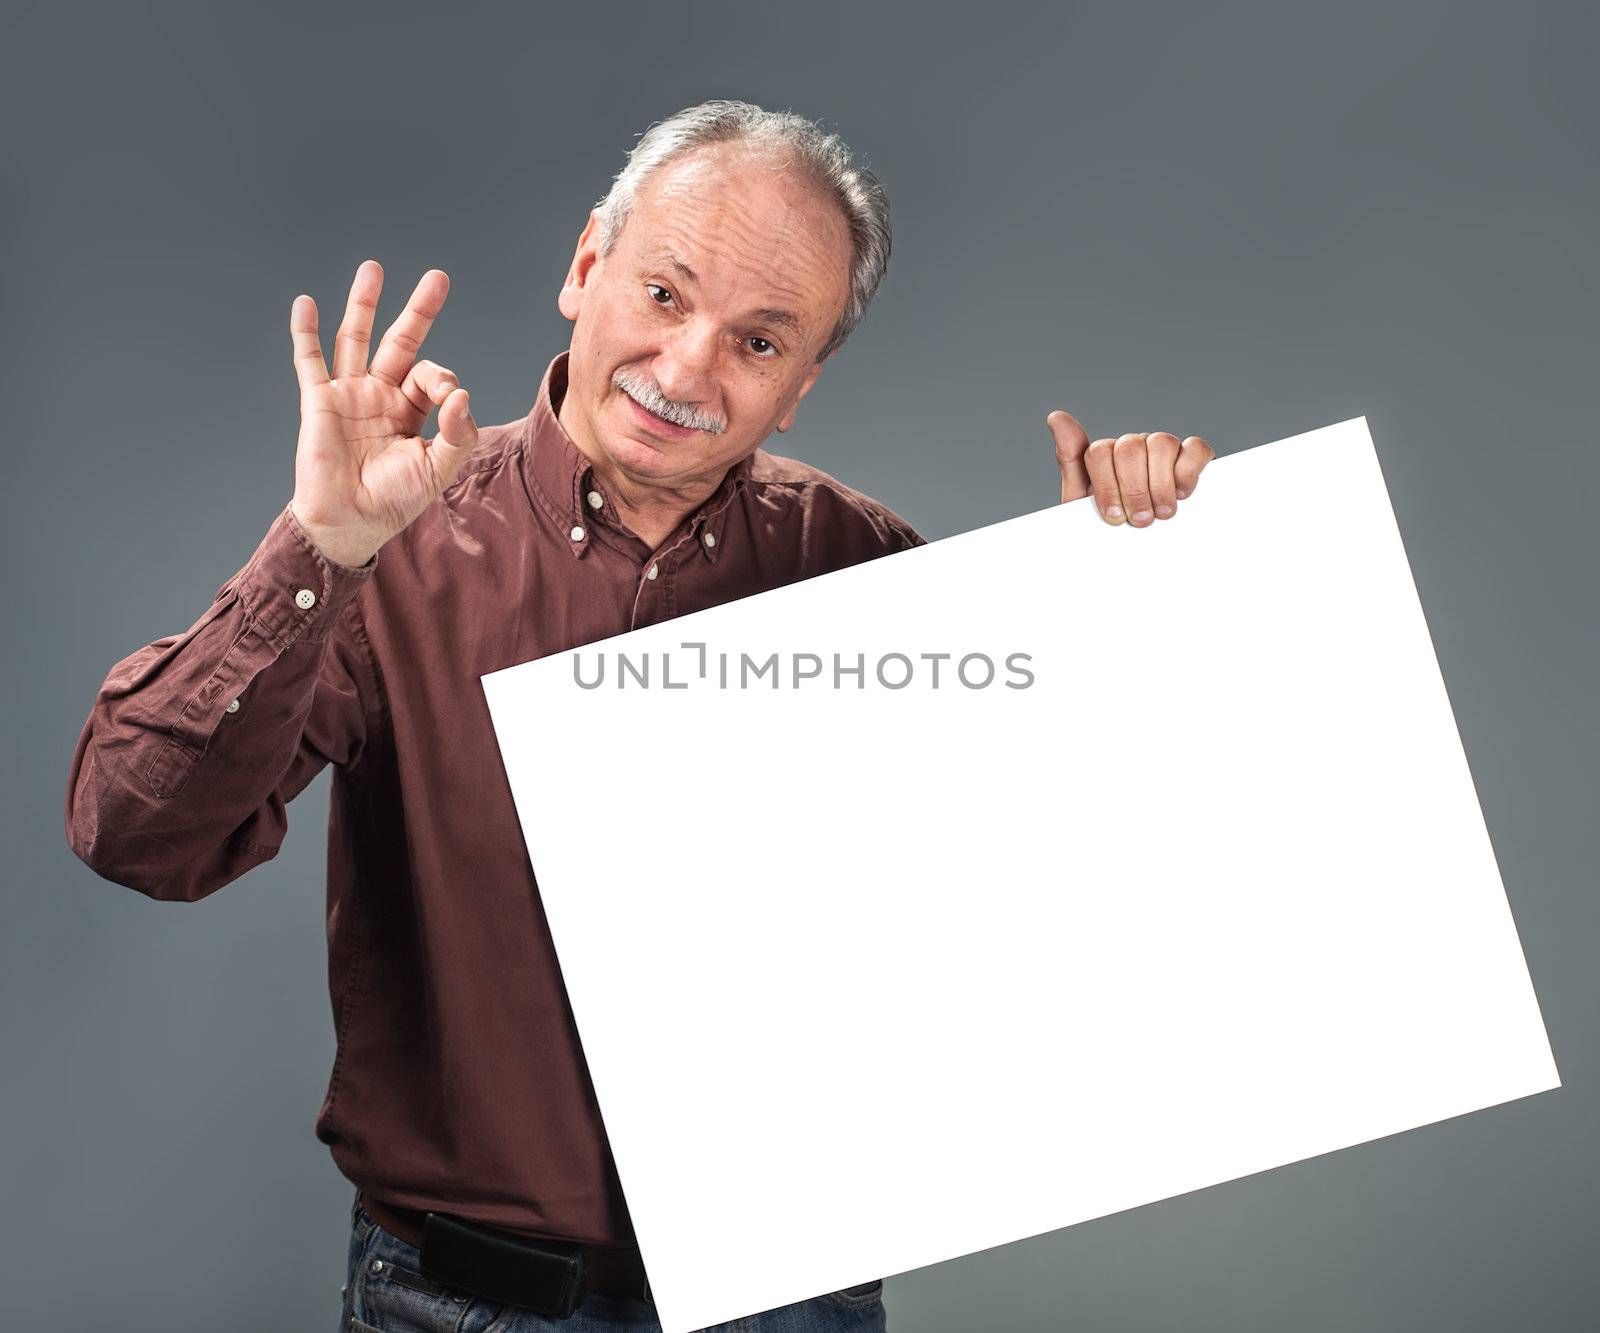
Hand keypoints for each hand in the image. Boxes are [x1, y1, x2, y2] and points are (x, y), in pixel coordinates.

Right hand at [288, 259, 477, 567]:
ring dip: (364, 304)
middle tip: (438, 277)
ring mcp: (349, 394)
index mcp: (412, 411)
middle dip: (419, 310)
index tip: (448, 398)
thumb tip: (463, 394)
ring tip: (373, 269)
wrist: (351, 521)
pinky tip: (306, 304)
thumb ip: (457, 433)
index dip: (443, 379)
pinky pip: (309, 361)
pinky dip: (306, 332)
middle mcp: (382, 396)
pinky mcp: (319, 401)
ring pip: (357, 339)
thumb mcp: (438, 469)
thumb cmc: (395, 500)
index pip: (431, 376)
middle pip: (401, 342)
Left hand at [1046, 411, 1214, 525]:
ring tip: (1162, 512)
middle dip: (1134, 490)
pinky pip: (1194, 448)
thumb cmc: (1112, 523)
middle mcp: (1133, 445)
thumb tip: (1056, 416)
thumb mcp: (1083, 500)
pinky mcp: (1192, 456)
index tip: (1115, 517)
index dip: (1106, 487)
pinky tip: (1182, 494)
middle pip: (1129, 448)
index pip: (1099, 452)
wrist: (1138, 552)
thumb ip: (1070, 459)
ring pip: (1161, 443)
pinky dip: (1188, 471)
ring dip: (1160, 484)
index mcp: (1106, 455)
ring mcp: (1162, 448)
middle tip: (1141, 520)